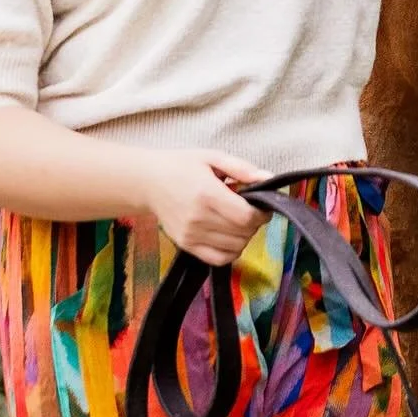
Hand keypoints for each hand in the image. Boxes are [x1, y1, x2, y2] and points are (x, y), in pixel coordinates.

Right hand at [139, 149, 269, 264]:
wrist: (149, 181)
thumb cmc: (182, 165)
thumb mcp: (212, 157)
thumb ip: (242, 168)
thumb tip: (268, 178)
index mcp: (207, 194)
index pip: (246, 217)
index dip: (261, 214)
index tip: (263, 206)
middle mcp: (199, 219)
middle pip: (242, 233)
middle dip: (254, 223)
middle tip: (250, 210)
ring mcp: (191, 236)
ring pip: (234, 248)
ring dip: (244, 236)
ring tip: (238, 221)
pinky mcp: (186, 246)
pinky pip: (218, 259)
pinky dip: (231, 251)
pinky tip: (229, 236)